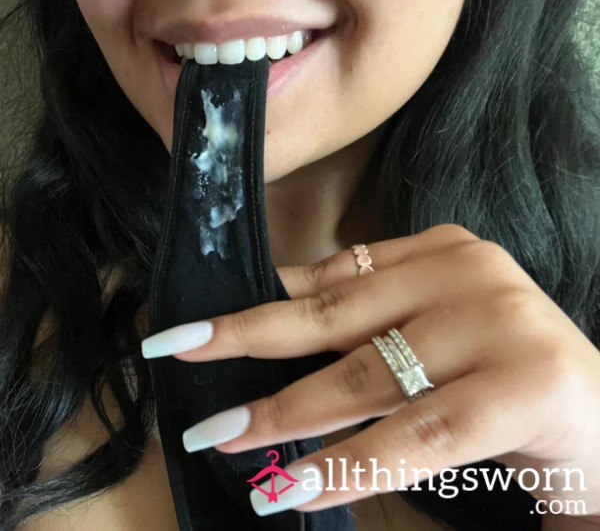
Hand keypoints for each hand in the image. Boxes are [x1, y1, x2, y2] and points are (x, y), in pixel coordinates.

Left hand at [142, 224, 599, 522]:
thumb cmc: (502, 374)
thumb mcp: (427, 333)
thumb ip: (362, 322)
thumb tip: (266, 318)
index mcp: (440, 251)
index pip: (331, 278)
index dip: (258, 303)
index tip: (196, 327)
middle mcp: (468, 271)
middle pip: (336, 316)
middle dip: (250, 340)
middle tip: (180, 356)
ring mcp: (498, 321)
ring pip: (367, 376)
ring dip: (287, 414)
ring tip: (225, 437)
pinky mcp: (524, 384)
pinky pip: (416, 433)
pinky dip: (350, 465)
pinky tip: (294, 490)